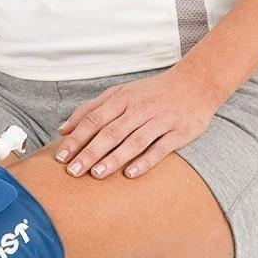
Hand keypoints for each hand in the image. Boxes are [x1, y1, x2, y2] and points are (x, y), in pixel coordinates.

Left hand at [55, 65, 220, 178]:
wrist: (197, 83)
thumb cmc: (151, 93)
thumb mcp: (119, 94)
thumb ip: (91, 110)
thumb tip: (62, 129)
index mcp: (122, 99)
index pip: (94, 120)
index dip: (76, 139)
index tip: (61, 157)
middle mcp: (140, 108)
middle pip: (110, 132)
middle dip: (90, 152)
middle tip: (73, 171)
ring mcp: (161, 120)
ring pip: (134, 140)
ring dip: (114, 158)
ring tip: (97, 174)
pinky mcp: (179, 132)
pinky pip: (161, 148)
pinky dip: (145, 161)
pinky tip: (130, 174)